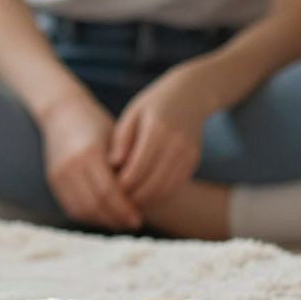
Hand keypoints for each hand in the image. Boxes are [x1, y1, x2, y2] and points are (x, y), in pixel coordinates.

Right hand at [38, 96, 140, 230]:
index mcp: (89, 152)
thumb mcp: (115, 138)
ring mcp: (59, 174)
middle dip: (115, 218)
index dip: (124, 208)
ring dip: (103, 221)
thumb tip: (142, 195)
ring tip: (121, 223)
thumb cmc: (96, 124)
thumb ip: (126, 164)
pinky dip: (89, 216)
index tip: (139, 217)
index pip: (108, 191)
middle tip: (133, 223)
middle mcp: (70, 165)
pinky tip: (105, 216)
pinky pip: (71, 207)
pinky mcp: (53, 181)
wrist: (62, 113)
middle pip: (95, 204)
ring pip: (82, 210)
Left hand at [110, 68, 211, 207]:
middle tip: (115, 205)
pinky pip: (175, 187)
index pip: (137, 169)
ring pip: (165, 190)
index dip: (121, 185)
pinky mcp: (194, 162)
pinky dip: (159, 196)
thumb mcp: (132, 114)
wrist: (191, 94)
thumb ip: (121, 139)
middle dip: (133, 199)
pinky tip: (144, 196)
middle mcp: (176, 144)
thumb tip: (112, 165)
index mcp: (157, 130)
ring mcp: (188, 154)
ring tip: (128, 204)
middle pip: (152, 184)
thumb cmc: (154, 104)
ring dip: (147, 202)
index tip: (106, 192)